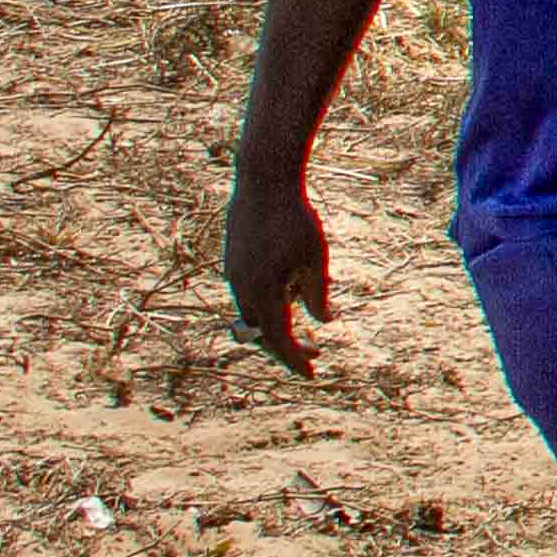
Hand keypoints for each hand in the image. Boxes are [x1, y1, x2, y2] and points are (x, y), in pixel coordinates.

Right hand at [225, 171, 335, 371]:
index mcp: (264, 289)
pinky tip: (290, 296)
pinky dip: (268, 305)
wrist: (263, 181)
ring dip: (277, 325)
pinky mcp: (233, 262)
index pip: (278, 337)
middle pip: (261, 332)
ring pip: (253, 314)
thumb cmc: (295, 218)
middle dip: (287, 347)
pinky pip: (249, 295)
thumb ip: (317, 294)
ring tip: (305, 324)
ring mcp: (233, 274)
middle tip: (315, 353)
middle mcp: (242, 286)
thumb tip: (323, 321)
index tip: (312, 374)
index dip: (294, 358)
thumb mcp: (316, 258)